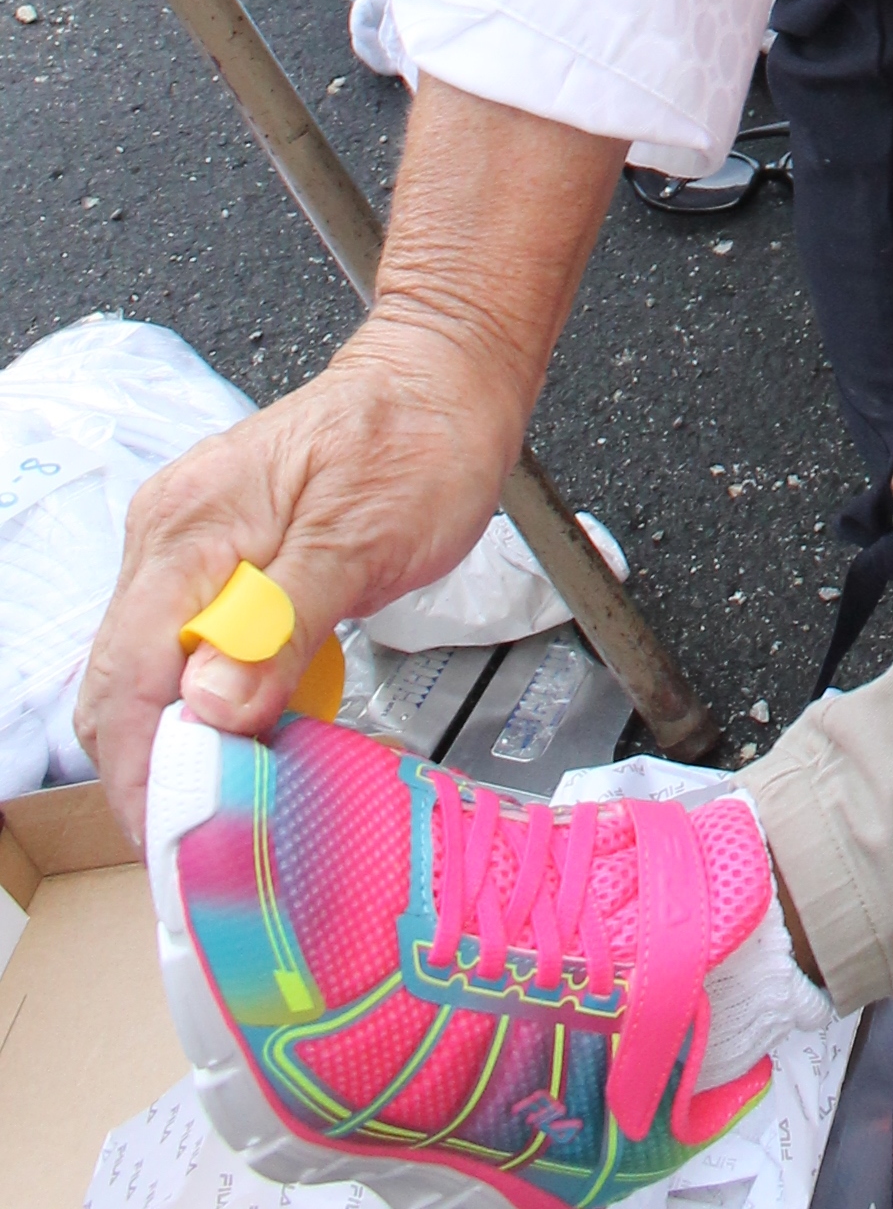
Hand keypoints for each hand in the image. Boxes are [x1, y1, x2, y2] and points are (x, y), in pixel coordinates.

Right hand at [75, 320, 525, 844]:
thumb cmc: (420, 438)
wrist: (446, 373)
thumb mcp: (364, 541)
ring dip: (184, 744)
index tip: (180, 842)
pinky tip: (251, 737)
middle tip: (209, 842)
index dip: (144, 771)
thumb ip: (282, 626)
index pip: (128, 677)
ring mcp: (189, 548)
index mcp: (190, 530)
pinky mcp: (219, 558)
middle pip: (124, 687)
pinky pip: (187, 650)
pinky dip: (211, 704)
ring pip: (151, 676)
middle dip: (155, 772)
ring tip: (234, 803)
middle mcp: (170, 537)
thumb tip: (213, 710)